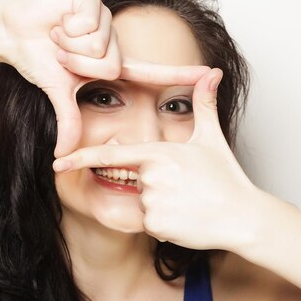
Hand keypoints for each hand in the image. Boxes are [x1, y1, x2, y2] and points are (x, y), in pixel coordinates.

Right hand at [0, 0, 209, 156]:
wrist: (13, 31)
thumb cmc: (39, 59)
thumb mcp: (59, 94)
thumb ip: (69, 121)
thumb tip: (62, 154)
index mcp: (113, 64)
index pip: (154, 73)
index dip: (183, 75)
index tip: (212, 74)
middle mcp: (115, 42)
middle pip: (113, 66)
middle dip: (80, 65)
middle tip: (63, 54)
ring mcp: (107, 20)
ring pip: (100, 46)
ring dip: (70, 47)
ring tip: (59, 38)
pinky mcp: (94, 1)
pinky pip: (88, 24)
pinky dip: (66, 28)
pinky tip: (59, 22)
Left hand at [52, 68, 260, 251]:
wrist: (243, 217)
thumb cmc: (227, 177)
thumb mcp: (212, 139)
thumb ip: (204, 105)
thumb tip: (212, 73)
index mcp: (158, 153)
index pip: (111, 156)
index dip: (80, 158)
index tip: (57, 162)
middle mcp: (150, 177)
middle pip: (136, 182)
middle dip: (155, 187)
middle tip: (186, 189)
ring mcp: (152, 203)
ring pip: (143, 204)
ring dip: (161, 205)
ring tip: (189, 203)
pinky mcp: (156, 226)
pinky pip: (151, 223)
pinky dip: (165, 222)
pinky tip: (187, 219)